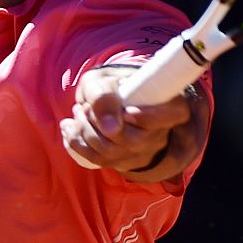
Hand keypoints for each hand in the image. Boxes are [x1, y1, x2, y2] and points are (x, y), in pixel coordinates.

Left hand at [59, 67, 198, 180]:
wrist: (105, 96)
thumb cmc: (108, 85)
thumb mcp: (101, 80)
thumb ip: (103, 96)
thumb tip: (111, 130)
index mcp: (168, 104)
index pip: (173, 115)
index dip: (149, 117)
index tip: (126, 111)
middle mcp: (161, 132)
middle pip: (132, 141)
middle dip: (98, 124)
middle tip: (84, 107)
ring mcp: (145, 151)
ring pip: (113, 153)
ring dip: (85, 133)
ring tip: (77, 113)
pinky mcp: (125, 161)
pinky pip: (99, 161)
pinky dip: (78, 145)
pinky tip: (69, 129)